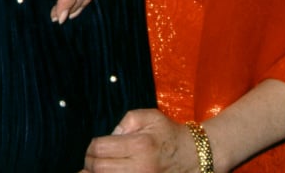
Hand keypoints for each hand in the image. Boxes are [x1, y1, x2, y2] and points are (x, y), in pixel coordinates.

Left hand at [84, 109, 201, 172]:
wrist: (196, 155)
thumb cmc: (169, 133)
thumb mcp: (149, 117)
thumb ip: (125, 121)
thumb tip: (109, 137)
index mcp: (140, 145)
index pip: (100, 149)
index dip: (90, 149)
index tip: (91, 149)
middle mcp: (141, 167)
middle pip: (100, 168)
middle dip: (89, 164)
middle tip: (89, 161)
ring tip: (93, 171)